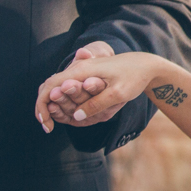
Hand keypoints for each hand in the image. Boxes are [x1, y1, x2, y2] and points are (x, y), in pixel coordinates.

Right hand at [36, 51, 160, 133]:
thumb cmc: (134, 77)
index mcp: (82, 70)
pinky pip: (67, 86)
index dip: (43, 106)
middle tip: (47, 127)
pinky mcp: (87, 74)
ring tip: (51, 122)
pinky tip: (65, 112)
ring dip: (52, 104)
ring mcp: (82, 70)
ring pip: (57, 86)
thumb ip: (97, 104)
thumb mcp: (119, 93)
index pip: (51, 86)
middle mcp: (79, 68)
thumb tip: (76, 116)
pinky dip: (62, 99)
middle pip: (50, 86)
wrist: (146, 64)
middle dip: (44, 106)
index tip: (46, 124)